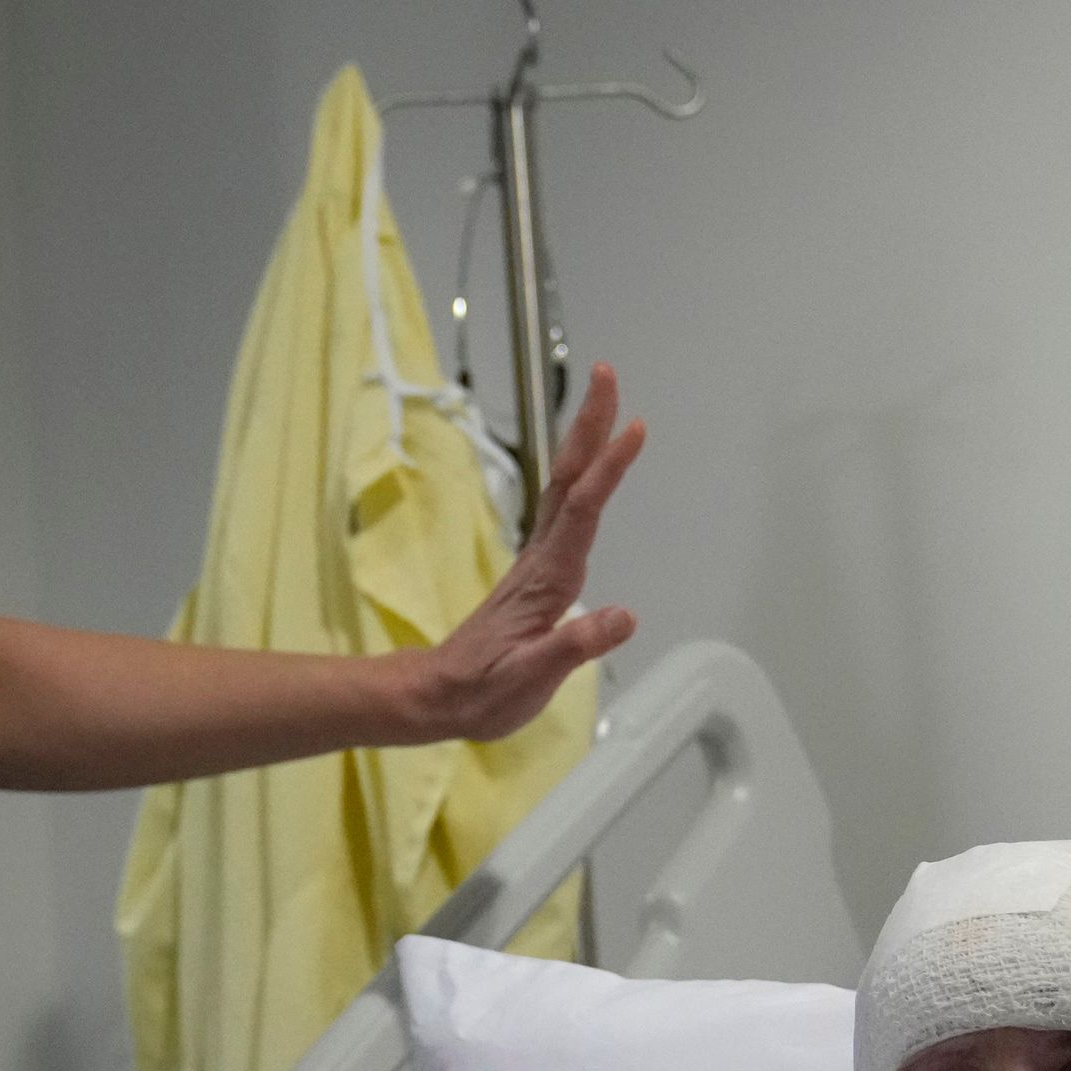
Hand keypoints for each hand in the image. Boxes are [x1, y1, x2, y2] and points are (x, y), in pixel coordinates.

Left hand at [413, 364, 645, 742]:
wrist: (437, 695)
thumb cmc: (482, 692)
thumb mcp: (529, 680)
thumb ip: (574, 646)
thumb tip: (623, 617)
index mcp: (547, 580)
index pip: (581, 512)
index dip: (609, 470)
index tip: (633, 430)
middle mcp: (542, 560)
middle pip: (569, 480)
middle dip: (590, 426)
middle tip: (608, 375)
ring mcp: (537, 563)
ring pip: (564, 488)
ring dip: (584, 442)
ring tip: (605, 401)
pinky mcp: (537, 573)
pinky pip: (562, 508)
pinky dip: (580, 476)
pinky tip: (588, 470)